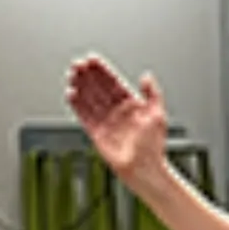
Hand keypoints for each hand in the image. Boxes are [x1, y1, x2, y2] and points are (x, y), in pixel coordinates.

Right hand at [64, 56, 169, 183]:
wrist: (144, 169)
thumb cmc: (154, 146)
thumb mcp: (157, 114)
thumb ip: (152, 94)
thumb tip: (147, 76)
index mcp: (131, 105)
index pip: (113, 83)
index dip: (102, 71)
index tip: (92, 60)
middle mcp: (117, 111)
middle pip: (98, 89)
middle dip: (88, 76)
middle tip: (77, 64)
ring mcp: (106, 121)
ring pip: (89, 99)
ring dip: (80, 87)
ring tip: (72, 74)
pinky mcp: (96, 133)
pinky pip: (84, 116)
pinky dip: (77, 105)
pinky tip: (71, 93)